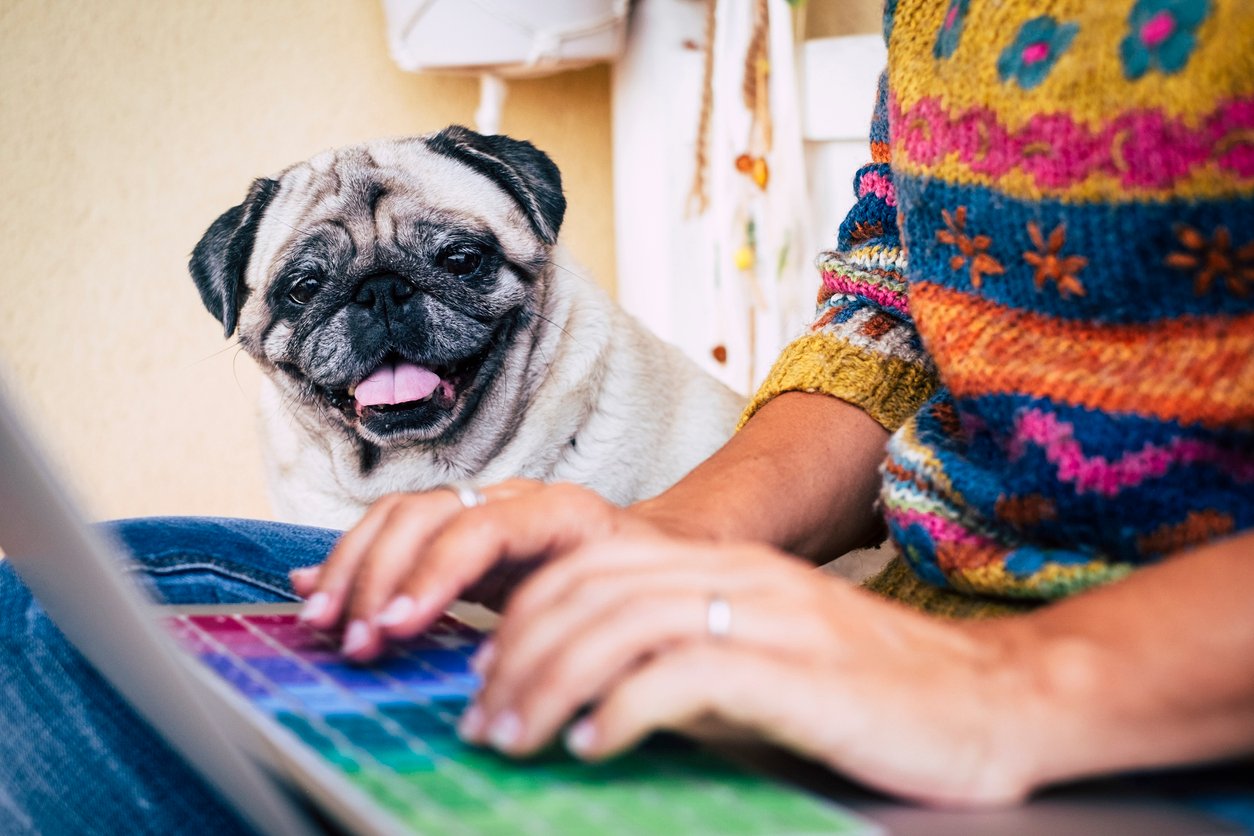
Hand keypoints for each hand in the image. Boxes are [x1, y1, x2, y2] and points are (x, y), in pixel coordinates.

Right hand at [289, 480, 672, 660]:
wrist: (647, 552)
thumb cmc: (635, 586)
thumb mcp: (620, 606)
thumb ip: (575, 631)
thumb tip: (521, 683)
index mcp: (560, 511)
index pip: (480, 528)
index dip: (432, 575)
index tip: (395, 627)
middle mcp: (512, 498)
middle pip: (424, 514)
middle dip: (378, 577)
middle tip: (355, 640)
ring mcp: (479, 508)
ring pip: (397, 516)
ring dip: (351, 569)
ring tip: (323, 621)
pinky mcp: (455, 530)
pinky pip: (391, 531)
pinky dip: (350, 561)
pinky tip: (314, 588)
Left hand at [460, 535, 1034, 807]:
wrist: (998, 701)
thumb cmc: (879, 697)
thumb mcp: (767, 670)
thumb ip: (689, 668)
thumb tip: (594, 702)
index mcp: (728, 568)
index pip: (593, 568)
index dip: (526, 619)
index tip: (489, 677)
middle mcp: (742, 577)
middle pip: (591, 590)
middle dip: (519, 653)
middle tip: (482, 717)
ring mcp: (771, 616)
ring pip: (621, 624)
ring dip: (550, 682)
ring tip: (515, 737)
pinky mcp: (797, 671)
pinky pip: (681, 673)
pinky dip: (618, 708)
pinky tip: (591, 745)